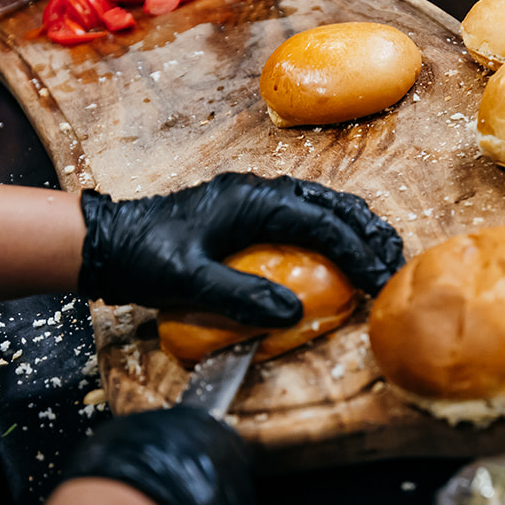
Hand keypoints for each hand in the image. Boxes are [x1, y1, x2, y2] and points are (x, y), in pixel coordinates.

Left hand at [78, 172, 403, 326]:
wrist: (107, 244)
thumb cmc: (144, 259)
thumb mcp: (189, 281)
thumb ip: (241, 296)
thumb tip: (293, 312)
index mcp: (250, 200)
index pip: (320, 222)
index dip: (356, 251)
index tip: (381, 279)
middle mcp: (257, 192)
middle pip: (329, 205)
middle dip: (366, 232)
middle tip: (397, 263)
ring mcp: (250, 199)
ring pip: (318, 205)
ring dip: (351, 228)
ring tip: (380, 255)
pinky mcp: (243, 214)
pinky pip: (300, 215)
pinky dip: (328, 230)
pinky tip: (338, 252)